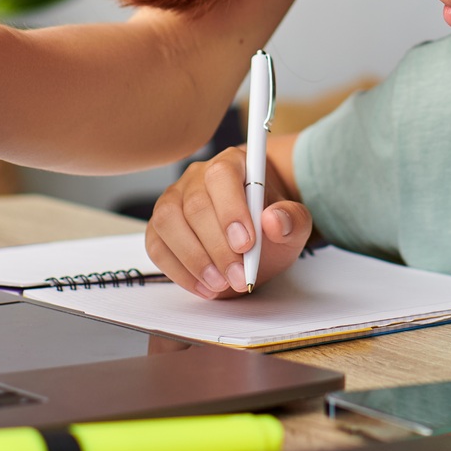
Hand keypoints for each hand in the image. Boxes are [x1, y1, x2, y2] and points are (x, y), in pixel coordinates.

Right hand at [145, 146, 312, 297]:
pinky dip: (179, 272)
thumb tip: (274, 221)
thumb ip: (292, 219)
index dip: (231, 209)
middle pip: (195, 205)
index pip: (223, 176)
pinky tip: (205, 287)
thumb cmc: (269, 225)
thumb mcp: (293, 224)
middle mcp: (197, 177)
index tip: (246, 244)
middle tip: (239, 277)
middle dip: (218, 247)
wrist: (253, 239)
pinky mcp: (159, 228)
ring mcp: (173, 199)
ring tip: (221, 284)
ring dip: (194, 259)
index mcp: (232, 164)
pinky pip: (157, 246)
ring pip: (168, 223)